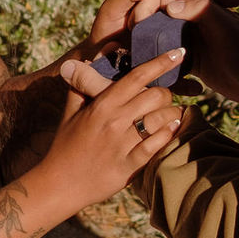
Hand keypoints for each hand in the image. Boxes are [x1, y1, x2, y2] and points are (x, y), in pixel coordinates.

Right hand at [28, 51, 188, 219]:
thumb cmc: (66, 144)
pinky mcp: (129, 166)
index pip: (137, 76)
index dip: (161, 62)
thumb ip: (84, 81)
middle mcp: (114, 121)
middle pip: (156, 95)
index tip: (179, 52)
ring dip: (171, 114)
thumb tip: (98, 54)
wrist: (59, 184)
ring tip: (170, 115)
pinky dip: (168, 134)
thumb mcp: (71, 110)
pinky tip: (171, 129)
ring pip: (162, 119)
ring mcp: (122, 144)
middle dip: (166, 93)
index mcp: (102, 105)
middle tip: (162, 99)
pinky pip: (157, 145)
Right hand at [88, 0, 238, 105]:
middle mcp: (189, 19)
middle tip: (122, 43)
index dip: (143, 7)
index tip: (132, 23)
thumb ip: (198, 10)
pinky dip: (156, 63)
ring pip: (158, 38)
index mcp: (195, 5)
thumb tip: (168, 3)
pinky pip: (167, 58)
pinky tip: (139, 74)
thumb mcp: (223, 26)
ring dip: (144, 46)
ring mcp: (189, 40)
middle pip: (153, 17)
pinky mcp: (191, 61)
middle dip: (137, 26)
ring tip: (123, 58)